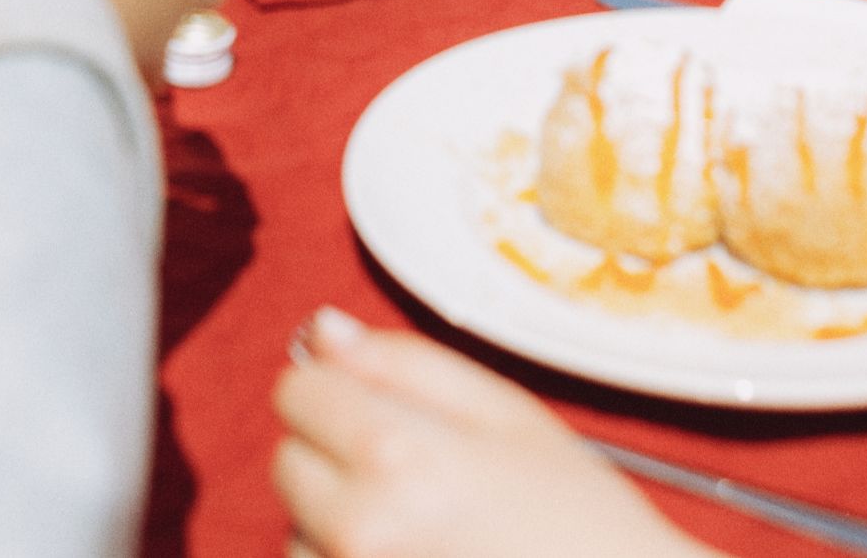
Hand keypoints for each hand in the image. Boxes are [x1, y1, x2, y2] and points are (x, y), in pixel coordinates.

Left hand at [273, 311, 705, 557]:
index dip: (339, 390)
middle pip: (288, 461)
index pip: (297, 391)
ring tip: (425, 533)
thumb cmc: (579, 523)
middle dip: (336, 458)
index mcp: (397, 455)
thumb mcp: (508, 416)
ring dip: (338, 525)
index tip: (379, 409)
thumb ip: (405, 365)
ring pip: (298, 530)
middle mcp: (360, 528)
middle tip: (419, 479)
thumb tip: (324, 332)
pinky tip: (418, 557)